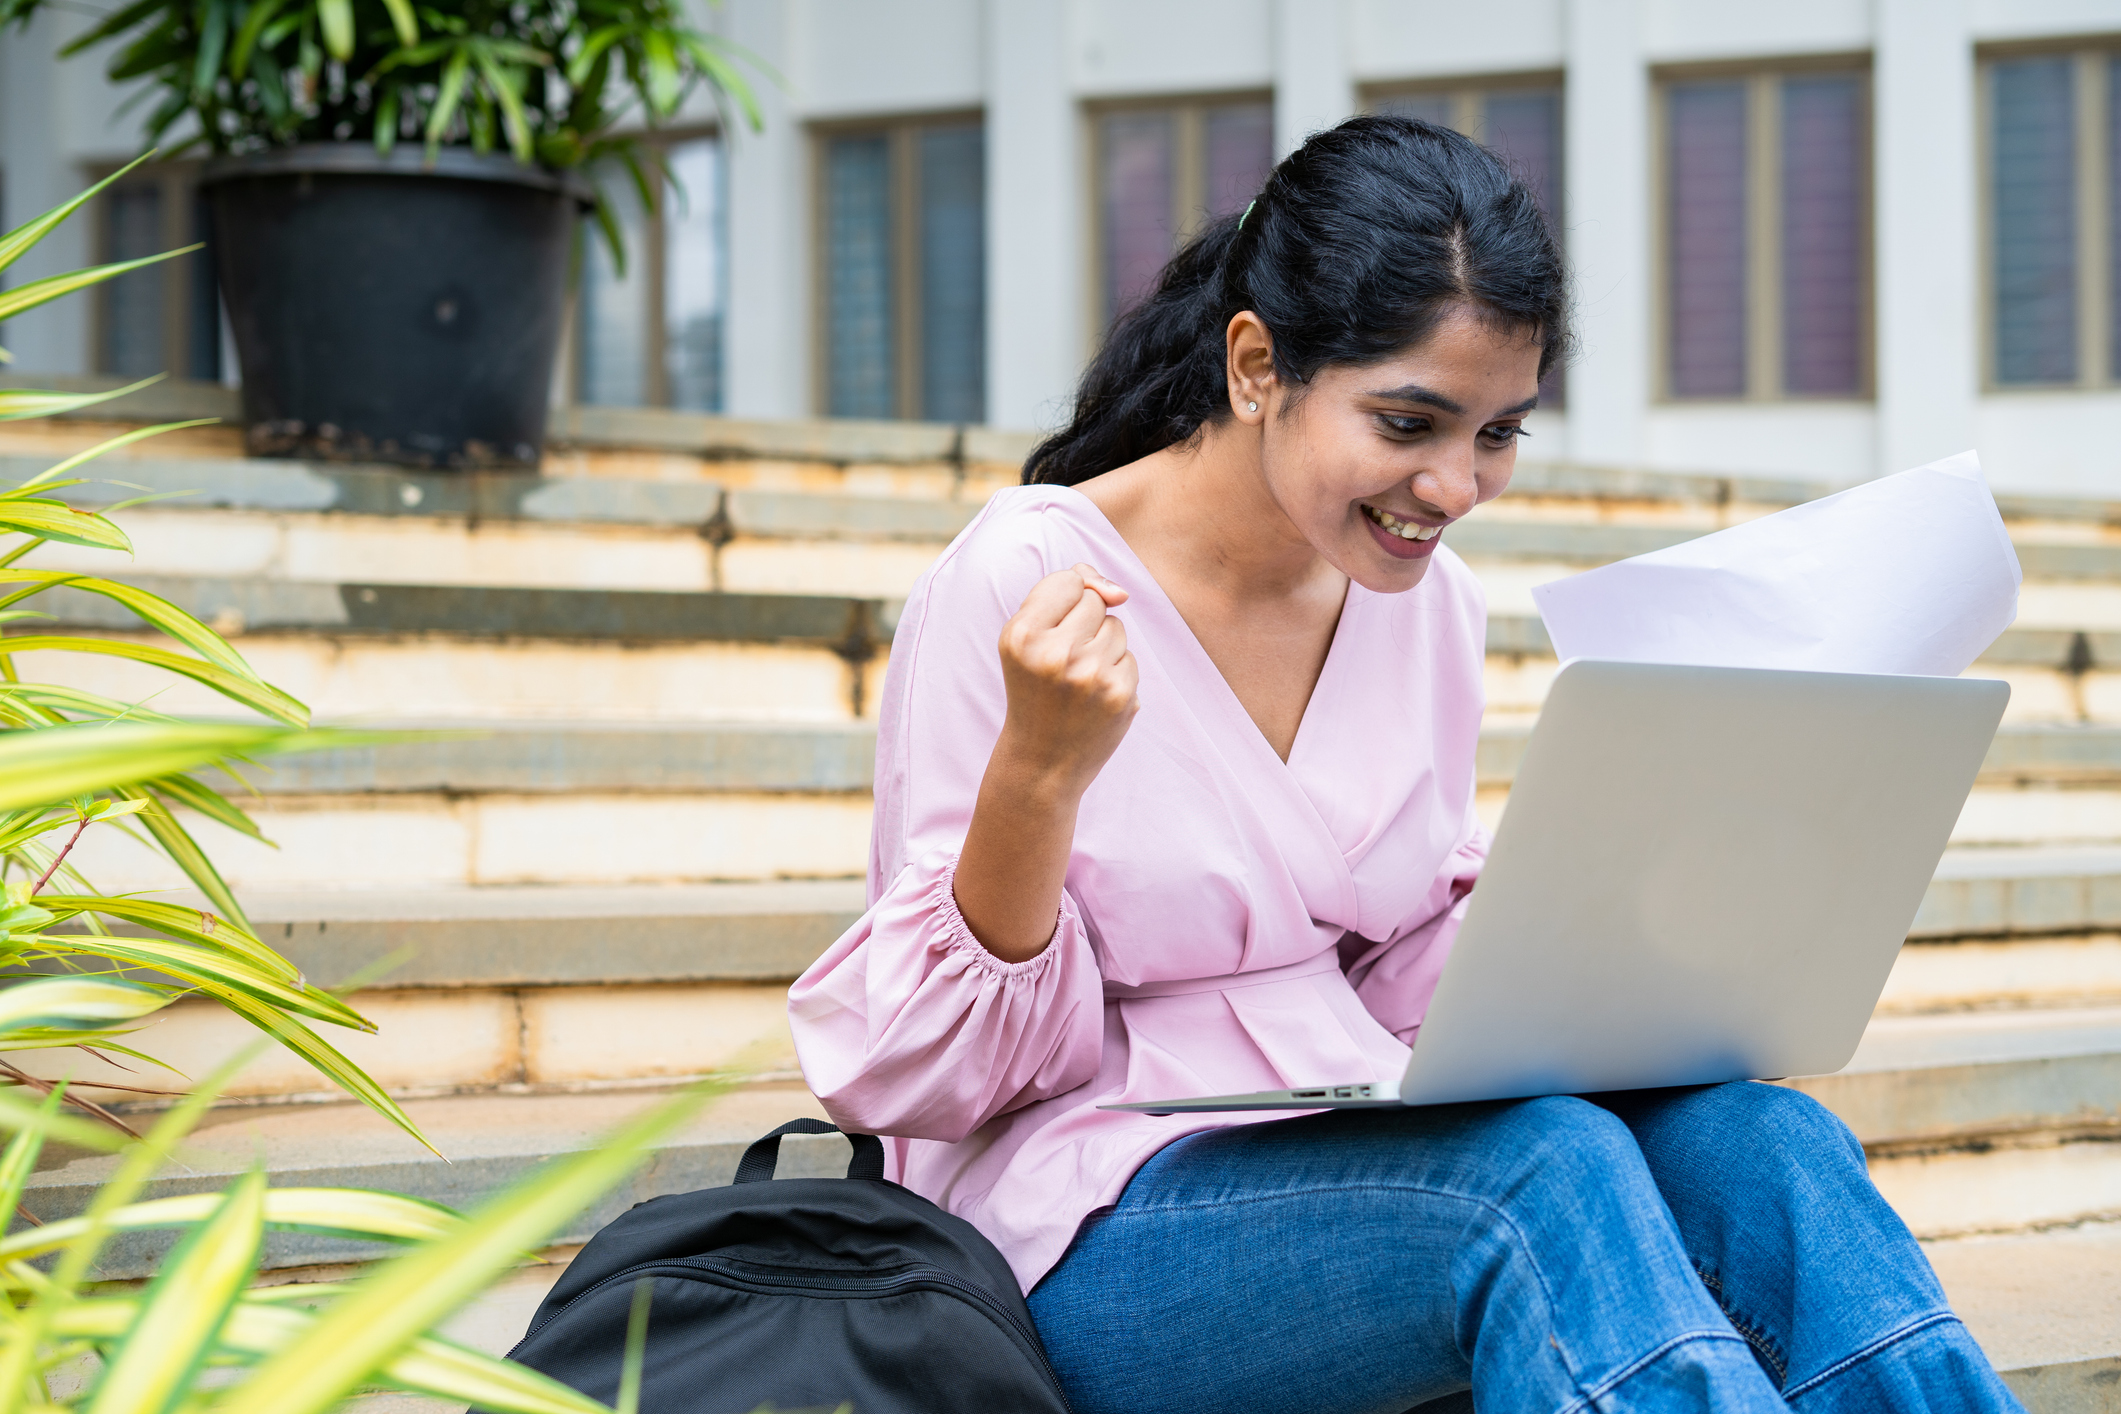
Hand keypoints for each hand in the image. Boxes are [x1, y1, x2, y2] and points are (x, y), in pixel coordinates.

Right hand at [994, 563, 1139, 797]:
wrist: (1042, 761)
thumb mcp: (1027, 638)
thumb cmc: (1034, 690)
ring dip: (1102, 647)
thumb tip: (1120, 592)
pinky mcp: (1119, 694)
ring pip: (1116, 627)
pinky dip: (1116, 672)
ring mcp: (1091, 675)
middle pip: (1095, 601)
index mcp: (1022, 636)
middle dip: (1083, 624)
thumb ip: (1063, 594)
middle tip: (1062, 662)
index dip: (1064, 602)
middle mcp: (1055, 654)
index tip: (1050, 632)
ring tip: (1077, 680)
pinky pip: (1130, 656)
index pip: (1067, 580)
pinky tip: (1094, 697)